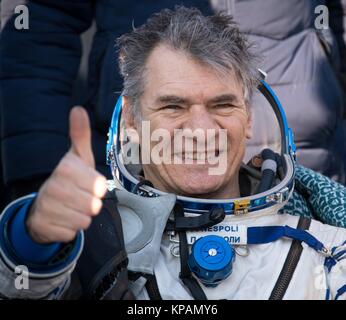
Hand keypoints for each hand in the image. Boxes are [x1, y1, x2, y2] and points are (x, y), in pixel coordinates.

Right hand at [26, 107, 106, 242]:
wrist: (43, 204)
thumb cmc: (69, 179)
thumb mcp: (78, 157)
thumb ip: (80, 135)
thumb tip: (78, 109)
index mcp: (67, 169)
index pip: (101, 187)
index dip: (97, 188)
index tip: (87, 184)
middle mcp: (55, 187)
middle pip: (94, 205)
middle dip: (90, 204)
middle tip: (79, 197)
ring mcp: (48, 209)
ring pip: (85, 221)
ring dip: (81, 216)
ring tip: (71, 207)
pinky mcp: (46, 227)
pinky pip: (72, 233)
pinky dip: (70, 228)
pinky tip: (62, 218)